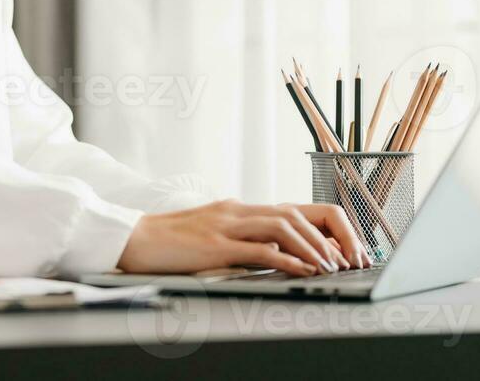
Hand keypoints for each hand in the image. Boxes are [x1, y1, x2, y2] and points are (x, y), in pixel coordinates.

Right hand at [116, 199, 368, 275]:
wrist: (131, 238)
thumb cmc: (167, 242)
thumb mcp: (209, 236)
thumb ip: (238, 240)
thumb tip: (270, 256)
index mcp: (238, 209)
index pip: (292, 209)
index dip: (322, 227)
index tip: (341, 250)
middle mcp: (237, 211)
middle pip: (296, 212)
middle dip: (329, 235)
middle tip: (349, 258)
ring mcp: (226, 225)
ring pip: (284, 226)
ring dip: (314, 246)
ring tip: (332, 266)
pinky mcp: (215, 245)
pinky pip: (260, 249)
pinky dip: (287, 259)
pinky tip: (303, 271)